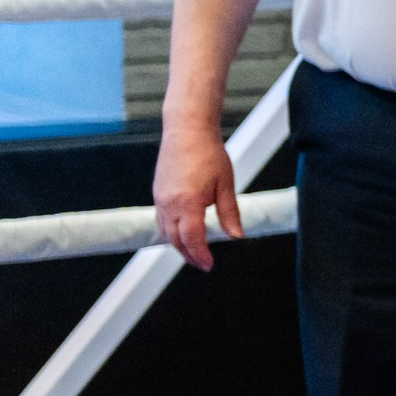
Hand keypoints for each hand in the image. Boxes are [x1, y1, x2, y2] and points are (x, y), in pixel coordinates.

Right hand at [153, 120, 240, 271]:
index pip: (192, 239)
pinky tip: (183, 233)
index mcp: (188, 203)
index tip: (209, 265)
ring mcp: (160, 198)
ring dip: (179, 244)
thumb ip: (230, 213)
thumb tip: (237, 236)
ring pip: (166, 231)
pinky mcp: (158, 192)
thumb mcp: (226, 185)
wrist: (187, 130)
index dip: (200, 255)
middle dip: (189, 255)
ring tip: (195, 252)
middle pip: (175, 240)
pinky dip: (171, 231)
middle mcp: (169, 203)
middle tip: (203, 264)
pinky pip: (162, 219)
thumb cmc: (209, 154)